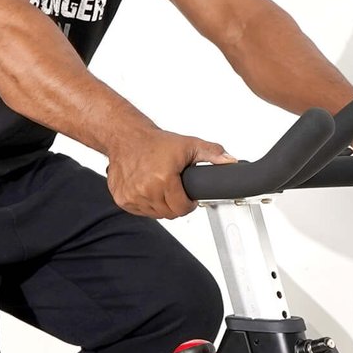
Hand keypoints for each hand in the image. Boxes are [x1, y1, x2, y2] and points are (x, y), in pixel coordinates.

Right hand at [105, 128, 237, 218]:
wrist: (126, 137)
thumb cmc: (155, 142)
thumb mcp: (189, 145)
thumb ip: (212, 154)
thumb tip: (230, 161)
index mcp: (164, 179)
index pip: (182, 208)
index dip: (188, 204)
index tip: (187, 196)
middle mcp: (146, 190)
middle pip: (169, 214)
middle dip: (176, 204)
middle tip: (175, 189)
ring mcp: (132, 196)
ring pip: (155, 214)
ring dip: (161, 205)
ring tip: (160, 186)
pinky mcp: (122, 199)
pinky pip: (140, 211)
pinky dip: (146, 204)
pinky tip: (147, 188)